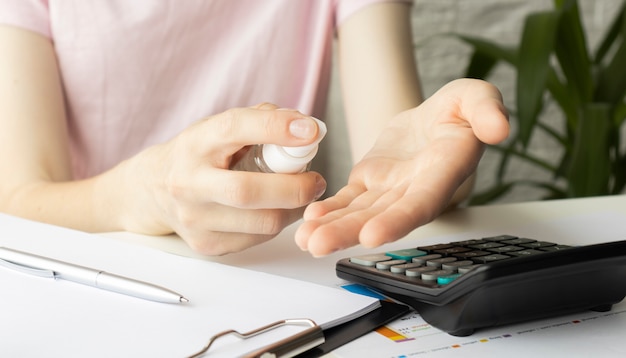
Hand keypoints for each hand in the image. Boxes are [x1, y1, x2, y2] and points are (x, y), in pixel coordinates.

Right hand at [122, 104, 325, 254]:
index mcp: (196, 143)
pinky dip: (276, 224)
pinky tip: (274, 210)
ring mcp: (194, 218)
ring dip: (292, 210)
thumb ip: (261, 120)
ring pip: (261, 222)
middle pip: (248, 191)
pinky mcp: (206, 244)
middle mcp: (189, 181)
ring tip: (297, 196)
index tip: (310, 131)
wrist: (154, 191)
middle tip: (316, 181)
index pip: (235, 129)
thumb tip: (307, 128)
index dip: (275, 128)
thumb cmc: (198, 156)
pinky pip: (257, 239)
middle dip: (294, 188)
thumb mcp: (219, 128)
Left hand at [295, 79, 508, 255]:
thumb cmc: (459, 110)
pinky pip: (347, 199)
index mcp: (443, 173)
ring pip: (361, 213)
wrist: (433, 118)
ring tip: (305, 240)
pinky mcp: (369, 183)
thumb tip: (498, 128)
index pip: (422, 202)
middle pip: (383, 217)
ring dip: (333, 228)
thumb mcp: (477, 97)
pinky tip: (308, 220)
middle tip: (319, 245)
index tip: (372, 235)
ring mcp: (390, 191)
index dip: (399, 220)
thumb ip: (487, 110)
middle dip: (350, 232)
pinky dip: (329, 210)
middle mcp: (415, 190)